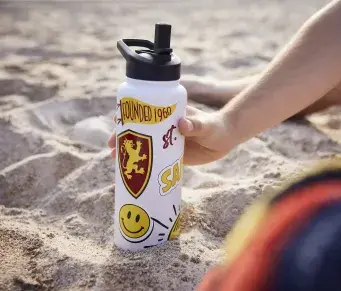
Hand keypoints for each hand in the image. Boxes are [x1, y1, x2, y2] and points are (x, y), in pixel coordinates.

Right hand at [107, 106, 236, 164]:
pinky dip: (144, 167)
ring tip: (116, 162)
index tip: (116, 121)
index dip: (127, 116)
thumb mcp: (205, 124)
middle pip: (138, 131)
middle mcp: (163, 127)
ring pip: (143, 147)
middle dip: (122, 138)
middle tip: (111, 148)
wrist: (226, 138)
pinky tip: (133, 175)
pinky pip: (154, 162)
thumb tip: (182, 123)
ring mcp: (165, 142)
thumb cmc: (214, 125)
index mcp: (167, 114)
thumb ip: (195, 124)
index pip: (143, 112)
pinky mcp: (171, 156)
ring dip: (129, 154)